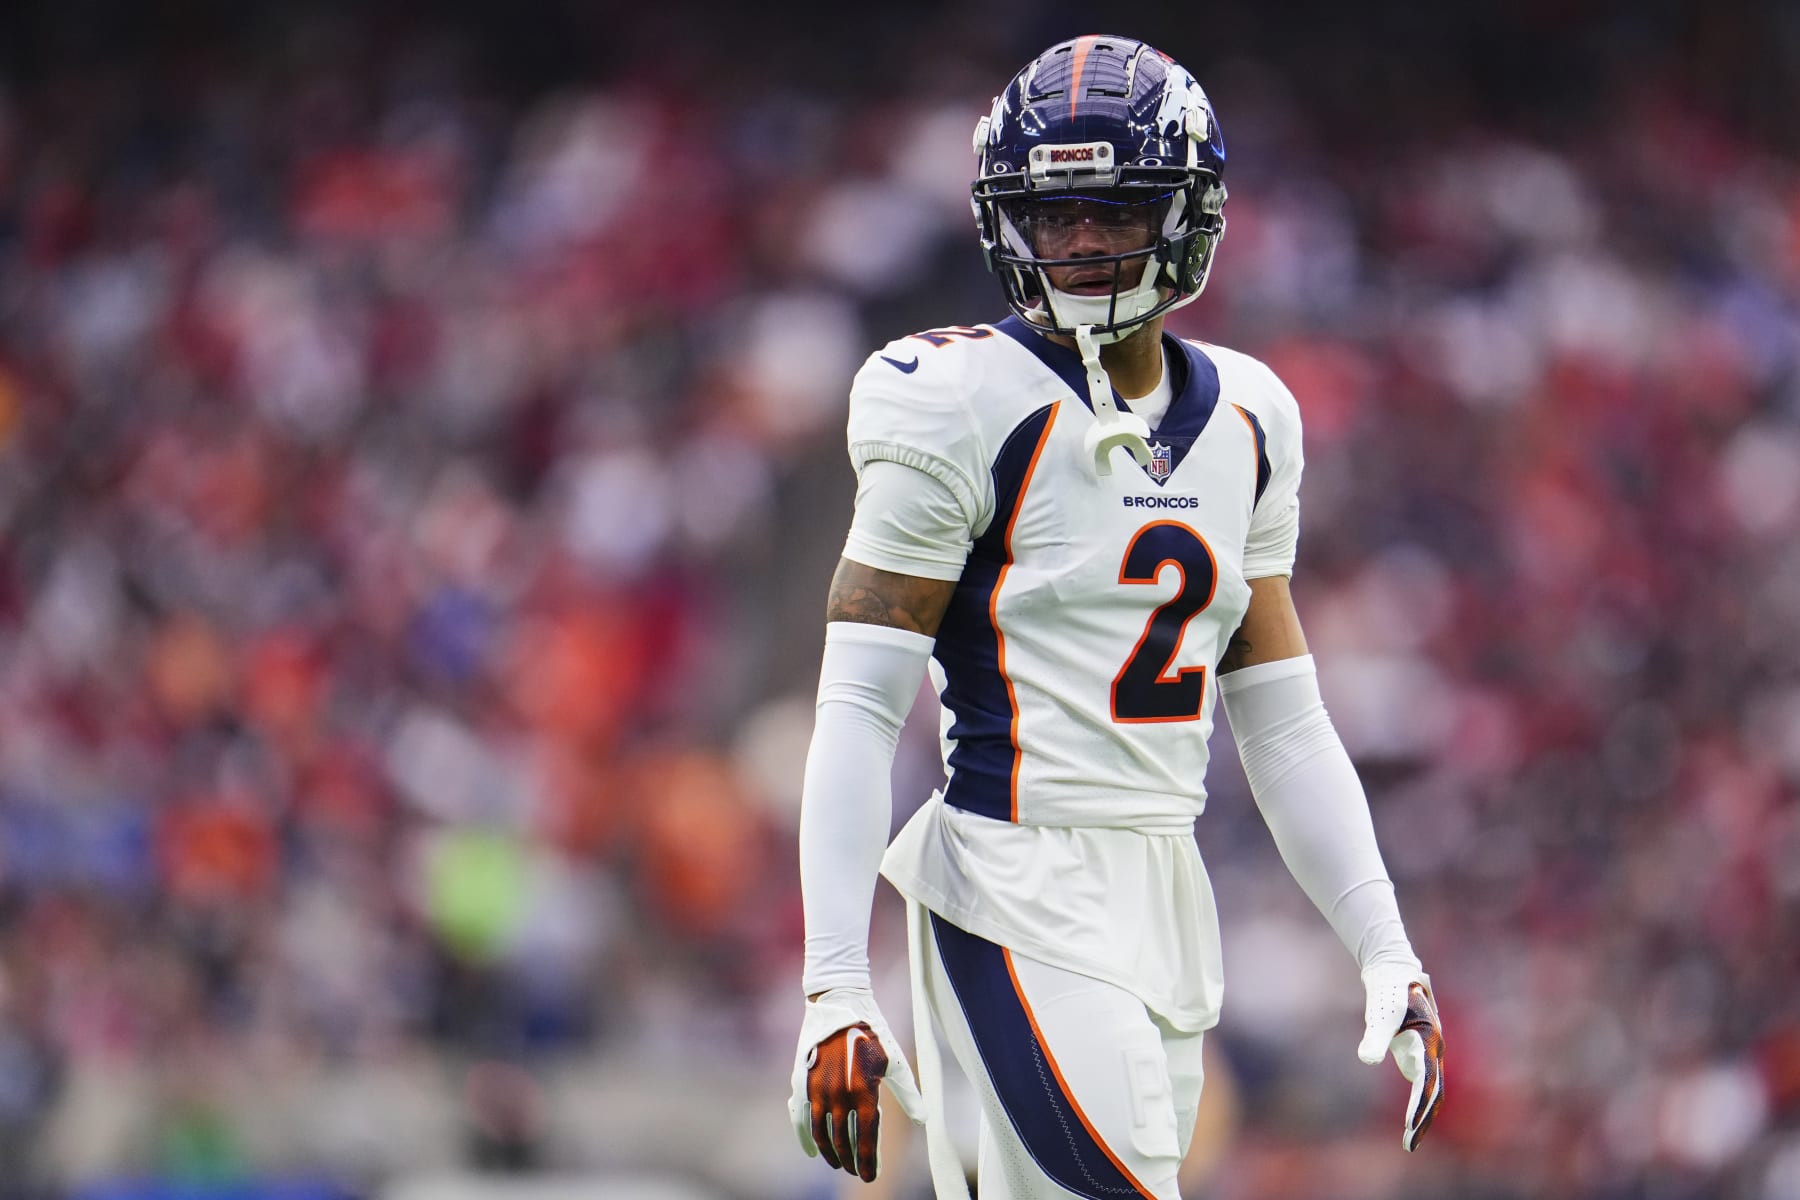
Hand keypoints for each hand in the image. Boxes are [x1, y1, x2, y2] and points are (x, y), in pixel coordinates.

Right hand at [788, 987, 924, 1180]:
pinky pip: (801, 1118)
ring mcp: (817, 1089)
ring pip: (822, 1133)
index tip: (871, 1176)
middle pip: (844, 1140)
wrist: (839, 1003)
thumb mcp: (896, 1061)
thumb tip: (924, 1121)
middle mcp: (839, 1094)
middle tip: (859, 1172)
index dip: (869, 1161)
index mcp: (864, 1090)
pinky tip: (812, 1152)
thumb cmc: (873, 1032)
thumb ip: (909, 1094)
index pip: (867, 1139)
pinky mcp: (802, 1082)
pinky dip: (806, 1138)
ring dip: (831, 1153)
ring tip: (840, 1164)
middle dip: (852, 1160)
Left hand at [1357, 967, 1444, 1150]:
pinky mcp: (1417, 1054)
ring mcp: (1427, 1054)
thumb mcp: (1381, 1013)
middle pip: (1433, 1093)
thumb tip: (1367, 1060)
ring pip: (1430, 1092)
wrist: (1394, 973)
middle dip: (1423, 1119)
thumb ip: (1375, 1037)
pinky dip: (1418, 1104)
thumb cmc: (1388, 991)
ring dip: (1422, 1116)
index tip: (1410, 1126)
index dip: (1419, 1104)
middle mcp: (1432, 1051)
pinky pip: (1422, 1085)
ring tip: (1410, 1142)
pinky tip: (1412, 1119)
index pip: (1426, 1081)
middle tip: (1409, 1146)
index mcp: (1428, 1042)